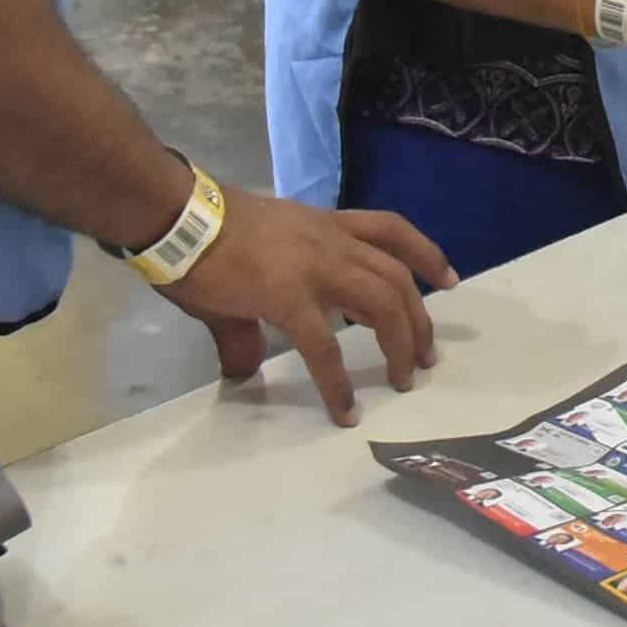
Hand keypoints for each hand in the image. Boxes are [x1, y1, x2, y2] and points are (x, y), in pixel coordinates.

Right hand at [160, 194, 456, 424]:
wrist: (177, 216)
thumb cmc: (204, 234)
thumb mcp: (246, 266)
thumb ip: (251, 322)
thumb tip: (244, 367)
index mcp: (322, 226)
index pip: (389, 229)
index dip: (425, 252)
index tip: (448, 279)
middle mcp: (329, 241)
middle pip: (396, 274)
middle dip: (420, 317)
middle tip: (427, 356)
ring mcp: (313, 267)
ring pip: (382, 301)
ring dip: (400, 343)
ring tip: (404, 379)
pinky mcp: (288, 297)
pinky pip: (325, 346)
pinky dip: (339, 382)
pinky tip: (344, 410)